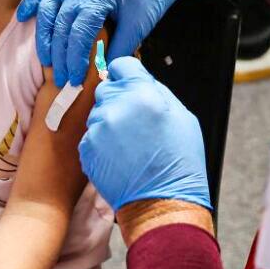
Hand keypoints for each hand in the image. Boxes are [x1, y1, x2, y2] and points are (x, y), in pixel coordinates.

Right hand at [16, 0, 184, 86]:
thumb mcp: (138, 26)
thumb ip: (118, 50)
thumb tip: (100, 75)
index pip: (79, 33)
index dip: (74, 59)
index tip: (74, 80)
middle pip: (60, 24)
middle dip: (59, 55)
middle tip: (60, 79)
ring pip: (48, 7)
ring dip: (43, 35)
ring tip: (45, 60)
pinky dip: (33, 1)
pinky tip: (23, 17)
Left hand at [79, 57, 210, 210]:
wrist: (160, 203)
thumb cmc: (178, 163)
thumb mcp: (182, 117)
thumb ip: (157, 91)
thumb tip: (140, 79)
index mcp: (142, 94)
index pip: (121, 65)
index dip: (127, 74)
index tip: (129, 84)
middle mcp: (116, 107)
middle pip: (107, 88)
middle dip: (118, 99)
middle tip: (134, 121)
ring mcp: (98, 129)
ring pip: (97, 113)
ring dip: (109, 121)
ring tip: (129, 143)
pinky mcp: (87, 148)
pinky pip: (91, 135)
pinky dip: (101, 142)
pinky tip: (119, 156)